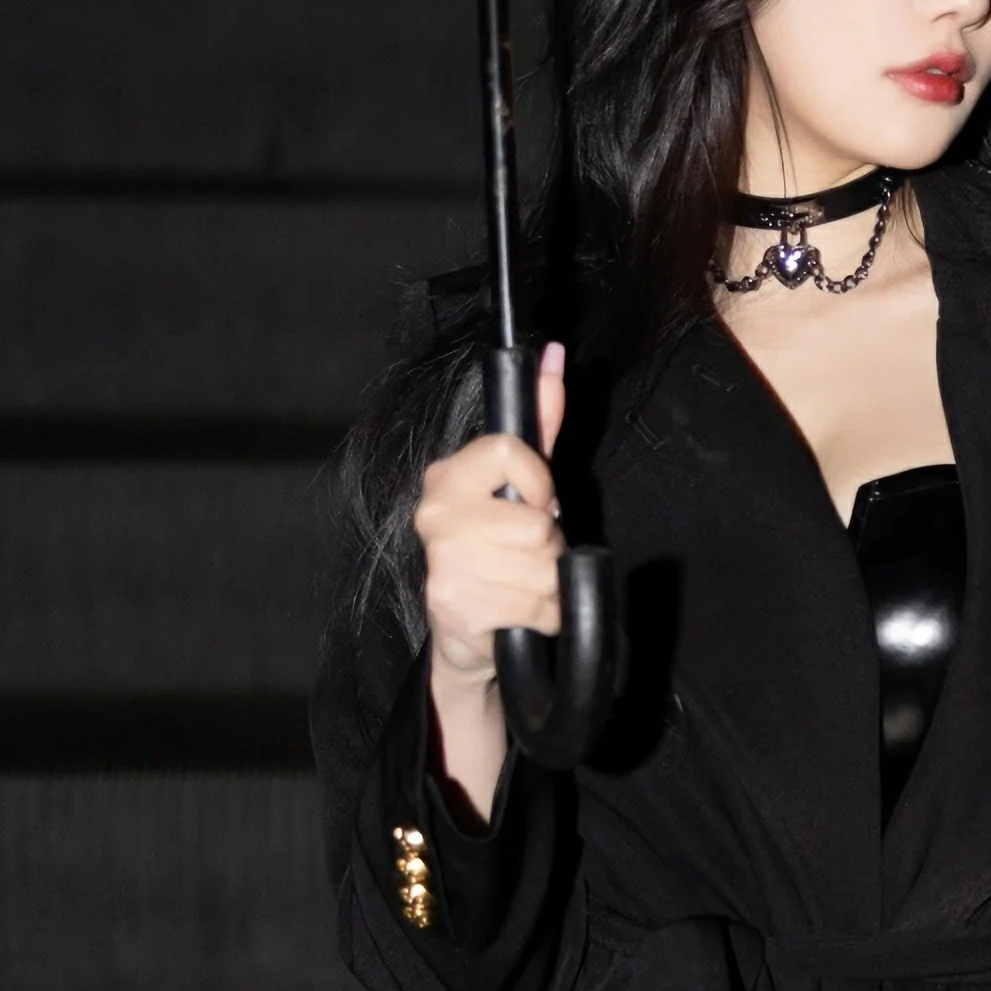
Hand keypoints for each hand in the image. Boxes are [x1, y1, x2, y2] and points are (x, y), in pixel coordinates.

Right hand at [414, 342, 569, 682]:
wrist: (465, 635)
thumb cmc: (499, 553)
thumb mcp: (522, 485)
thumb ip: (541, 423)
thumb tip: (555, 355)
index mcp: (448, 476)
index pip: (511, 451)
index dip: (541, 484)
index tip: (538, 503)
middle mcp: (435, 512)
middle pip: (537, 523)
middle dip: (549, 547)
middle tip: (525, 555)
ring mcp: (442, 560)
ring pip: (542, 568)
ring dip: (549, 586)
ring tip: (521, 586)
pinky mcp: (456, 605)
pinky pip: (538, 606)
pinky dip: (545, 616)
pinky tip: (518, 614)